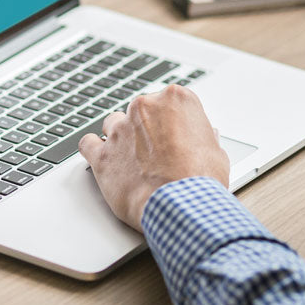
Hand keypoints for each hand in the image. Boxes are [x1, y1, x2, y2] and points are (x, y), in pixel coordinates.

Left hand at [77, 85, 230, 231]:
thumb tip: (204, 136)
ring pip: (113, 123)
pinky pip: (88, 143)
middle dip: (147, 129)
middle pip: (140, 110)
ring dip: (121, 137)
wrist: (180, 205)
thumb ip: (203, 137)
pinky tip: (103, 158)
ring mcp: (120, 129)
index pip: (170, 101)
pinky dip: (94, 150)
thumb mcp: (216, 152)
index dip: (172, 122)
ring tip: (133, 159)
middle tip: (158, 153)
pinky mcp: (102, 154)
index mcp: (176, 99)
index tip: (175, 136)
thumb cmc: (201, 180)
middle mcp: (145, 107)